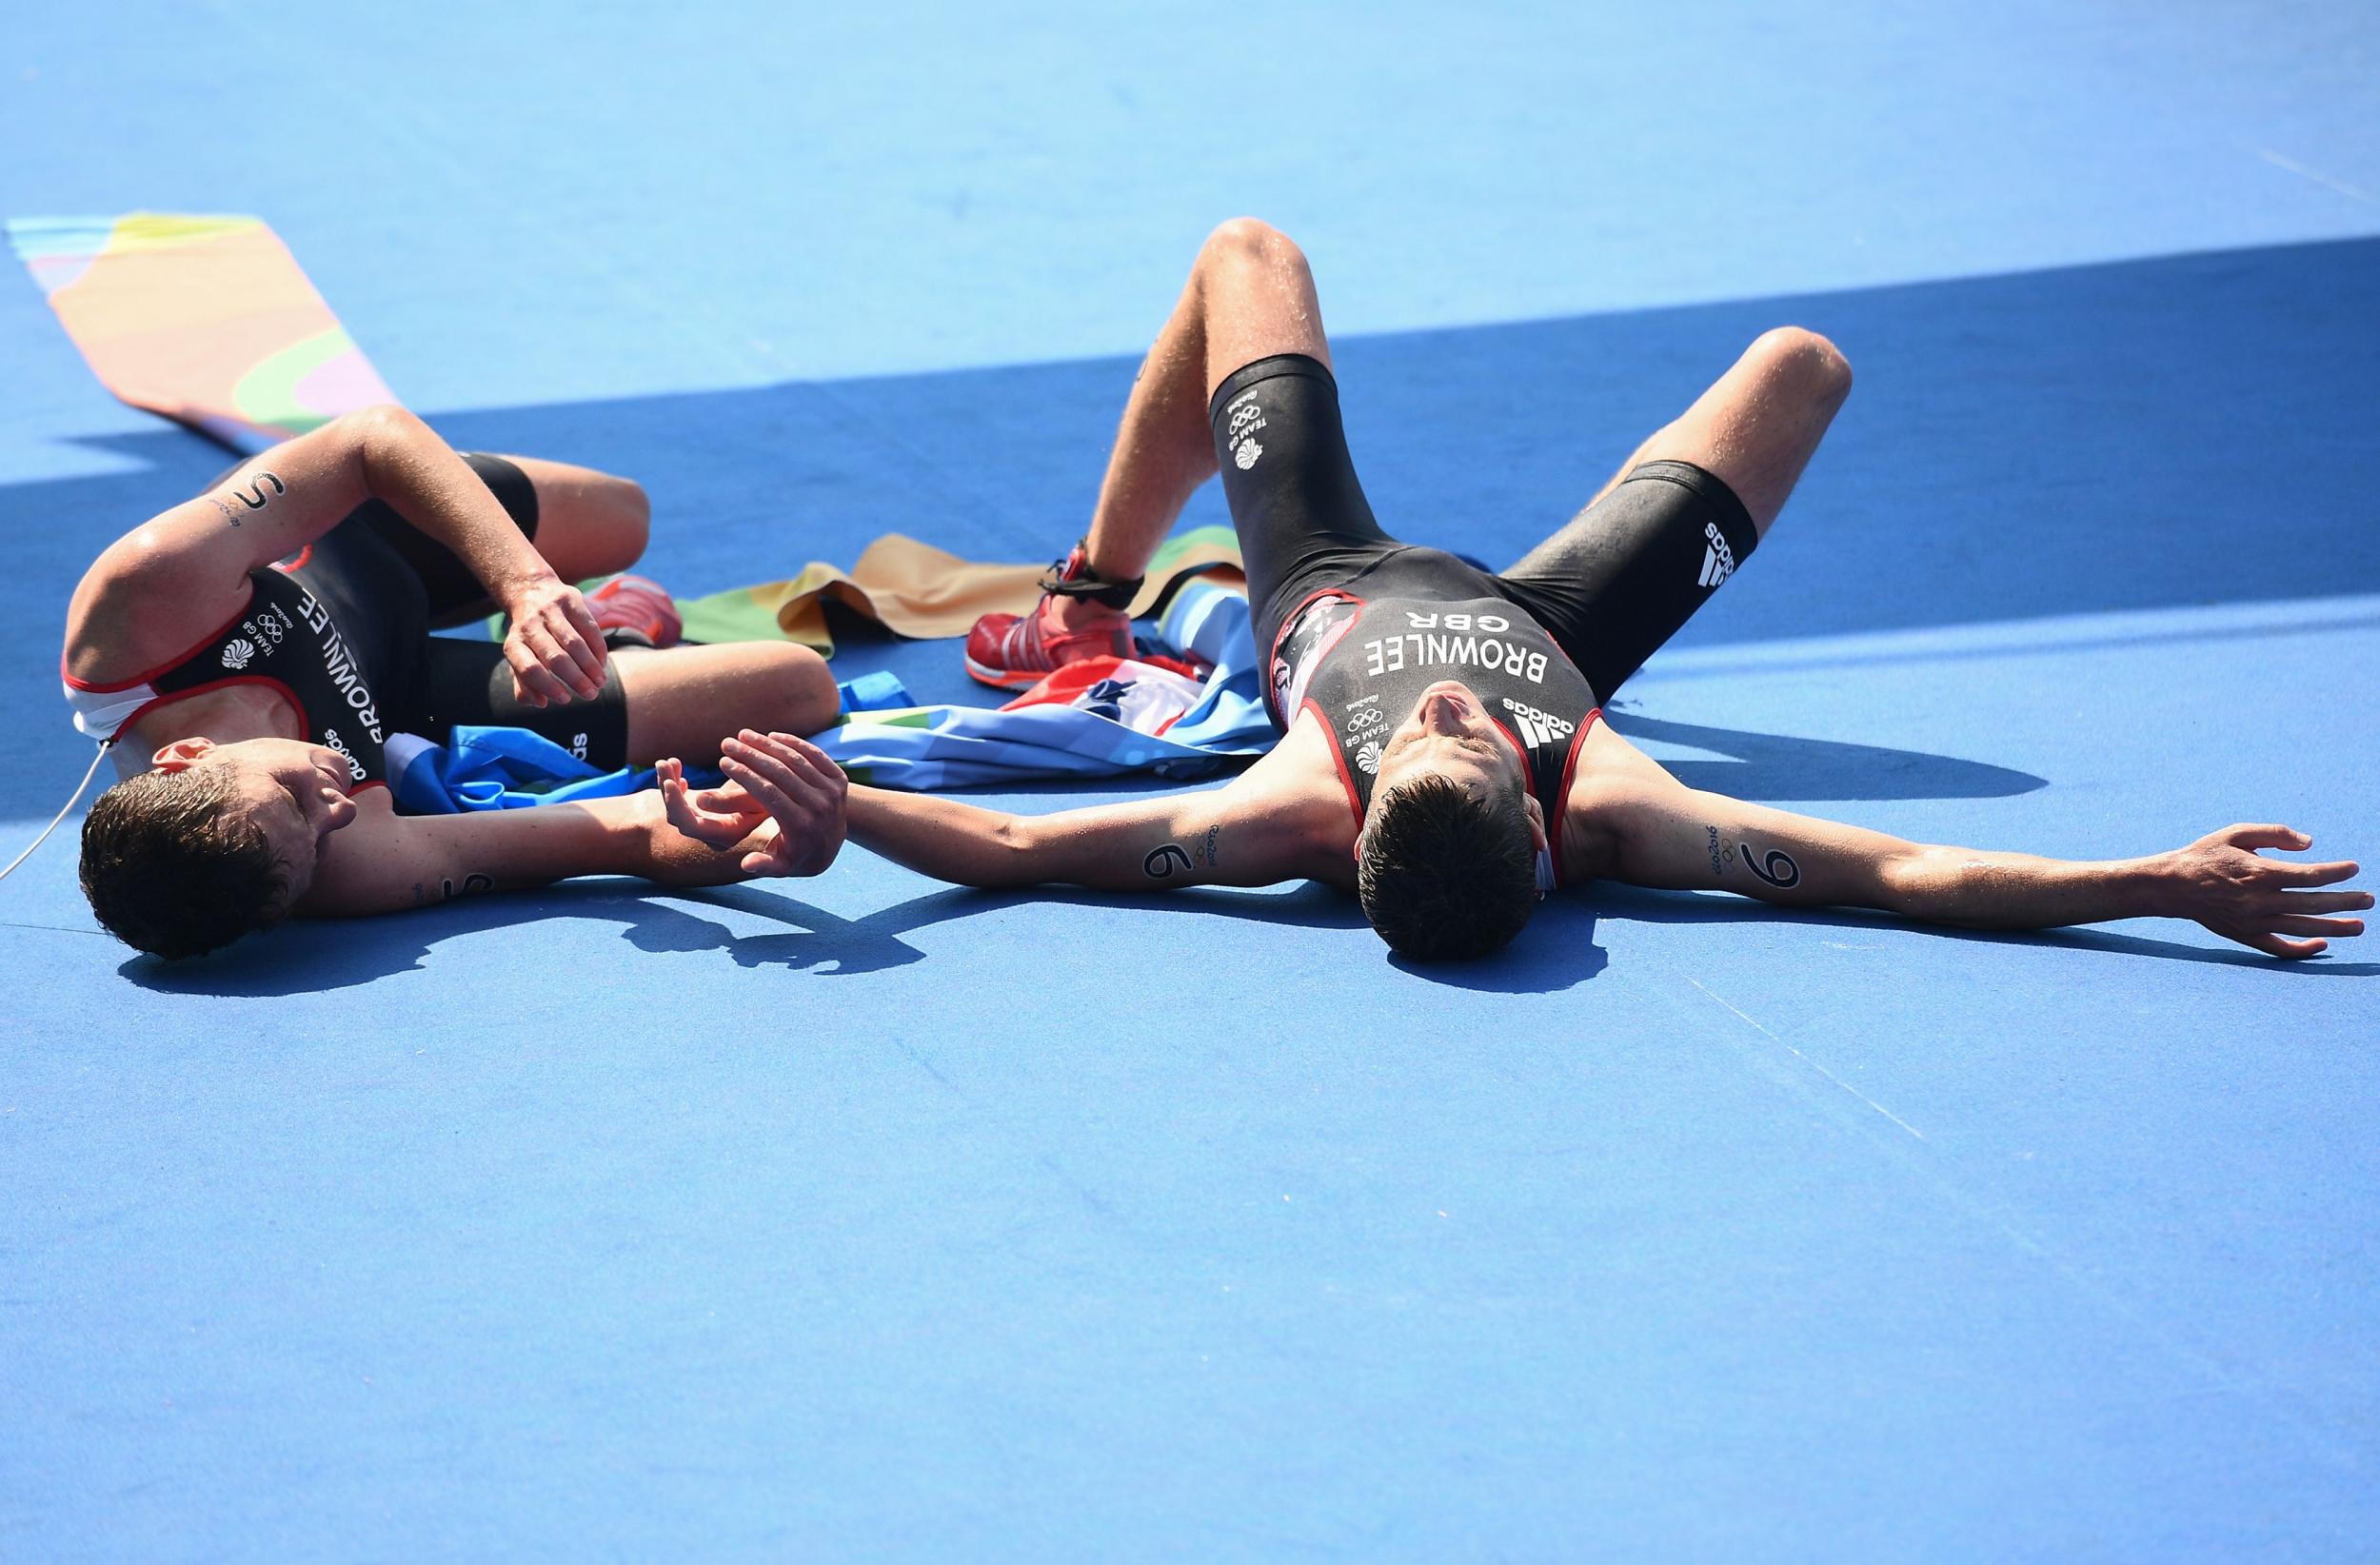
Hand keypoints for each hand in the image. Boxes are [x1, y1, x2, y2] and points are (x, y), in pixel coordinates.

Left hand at [502, 574, 606, 706]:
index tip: (565, 699)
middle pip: (555, 658)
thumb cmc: (529, 637)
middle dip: (576, 680)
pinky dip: (598, 649)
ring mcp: (549, 610)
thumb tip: (540, 703)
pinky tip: (601, 664)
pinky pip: (589, 627)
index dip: (548, 686)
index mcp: (513, 644)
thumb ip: (524, 684)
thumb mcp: (519, 658)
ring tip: (600, 682)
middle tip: (591, 695)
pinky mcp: (569, 599)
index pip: (529, 669)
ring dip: (591, 667)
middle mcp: (528, 626)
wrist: (531, 591)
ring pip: (574, 643)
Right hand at [658, 730, 846, 877]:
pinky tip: (772, 736)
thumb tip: (746, 864)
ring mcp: (833, 792)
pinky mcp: (840, 780)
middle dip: (750, 755)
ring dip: (768, 744)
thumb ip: (763, 865)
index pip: (768, 793)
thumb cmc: (794, 857)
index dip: (745, 774)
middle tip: (727, 743)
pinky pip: (815, 755)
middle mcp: (820, 807)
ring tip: (743, 735)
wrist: (831, 850)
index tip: (723, 761)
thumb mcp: (779, 867)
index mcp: (801, 826)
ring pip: (797, 760)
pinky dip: (794, 743)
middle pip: (781, 773)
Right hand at [2162, 824, 2367, 957]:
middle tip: (2368, 900)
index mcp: (2258, 873)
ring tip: (2359, 926)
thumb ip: (2275, 834)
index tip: (2353, 868)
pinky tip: (2322, 943)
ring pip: (2302, 928)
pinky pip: (2280, 948)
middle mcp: (2258, 900)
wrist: (2173, 885)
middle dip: (2345, 902)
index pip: (2309, 876)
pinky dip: (2303, 949)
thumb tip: (2310, 844)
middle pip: (2312, 904)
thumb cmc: (2207, 854)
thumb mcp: (2236, 832)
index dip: (2335, 873)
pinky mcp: (2246, 936)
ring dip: (2334, 928)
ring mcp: (2253, 922)